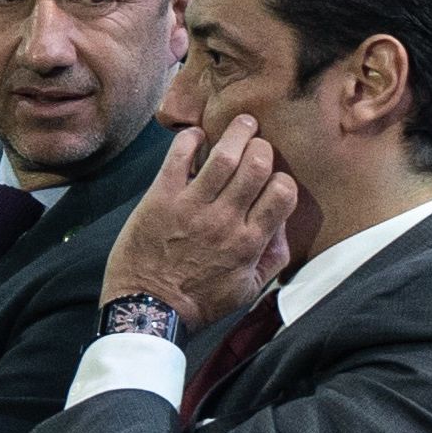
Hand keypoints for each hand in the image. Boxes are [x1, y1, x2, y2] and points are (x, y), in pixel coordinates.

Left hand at [101, 116, 296, 330]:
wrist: (148, 309)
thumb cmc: (198, 300)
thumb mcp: (248, 290)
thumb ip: (272, 257)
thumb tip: (282, 222)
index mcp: (248, 243)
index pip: (282, 193)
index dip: (282, 179)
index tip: (272, 178)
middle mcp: (224, 221)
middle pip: (256, 165)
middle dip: (262, 147)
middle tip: (257, 144)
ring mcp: (191, 207)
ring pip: (223, 155)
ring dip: (237, 131)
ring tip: (242, 123)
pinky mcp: (161, 197)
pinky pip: (179, 155)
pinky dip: (191, 138)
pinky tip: (197, 138)